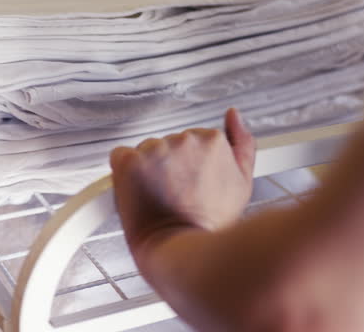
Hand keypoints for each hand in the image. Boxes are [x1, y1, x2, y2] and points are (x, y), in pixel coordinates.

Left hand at [110, 108, 255, 263]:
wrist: (180, 249)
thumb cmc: (209, 222)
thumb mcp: (241, 183)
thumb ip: (242, 144)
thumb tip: (233, 115)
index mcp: (212, 140)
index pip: (192, 141)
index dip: (189, 165)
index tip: (190, 184)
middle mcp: (184, 139)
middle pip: (168, 144)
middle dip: (168, 165)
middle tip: (175, 194)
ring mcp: (156, 149)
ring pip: (146, 152)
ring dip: (147, 170)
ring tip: (159, 197)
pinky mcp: (130, 161)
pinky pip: (120, 157)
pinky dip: (124, 173)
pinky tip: (138, 192)